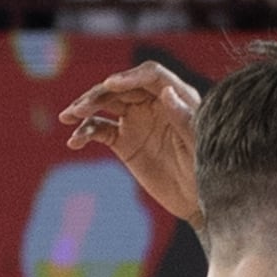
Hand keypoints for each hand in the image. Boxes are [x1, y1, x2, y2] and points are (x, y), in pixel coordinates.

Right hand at [59, 59, 202, 220]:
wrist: (199, 200)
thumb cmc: (208, 170)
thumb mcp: (199, 147)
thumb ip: (185, 120)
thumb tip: (167, 92)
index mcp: (176, 97)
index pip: (150, 76)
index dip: (129, 77)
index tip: (111, 84)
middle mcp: (153, 102)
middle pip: (121, 87)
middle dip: (98, 94)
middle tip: (79, 108)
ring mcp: (136, 120)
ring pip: (105, 104)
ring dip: (85, 108)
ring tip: (68, 117)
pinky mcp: (124, 140)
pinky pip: (100, 130)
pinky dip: (85, 133)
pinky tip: (75, 141)